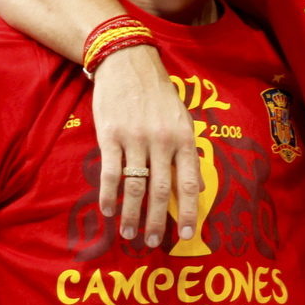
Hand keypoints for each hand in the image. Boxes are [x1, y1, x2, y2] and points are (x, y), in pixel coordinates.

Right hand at [92, 45, 201, 244]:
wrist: (128, 62)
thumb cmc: (157, 94)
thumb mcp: (181, 118)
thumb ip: (186, 150)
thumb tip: (196, 186)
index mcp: (183, 138)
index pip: (190, 183)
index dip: (188, 211)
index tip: (185, 233)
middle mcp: (162, 141)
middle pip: (161, 190)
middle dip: (157, 220)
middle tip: (152, 241)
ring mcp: (135, 139)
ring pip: (135, 186)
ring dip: (131, 214)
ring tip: (128, 233)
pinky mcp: (110, 135)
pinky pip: (111, 173)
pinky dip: (109, 195)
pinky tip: (108, 210)